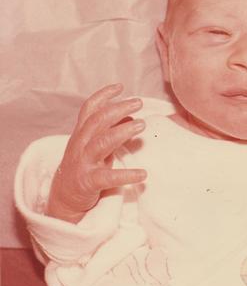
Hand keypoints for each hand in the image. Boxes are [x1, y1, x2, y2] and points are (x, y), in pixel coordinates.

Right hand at [47, 83, 146, 222]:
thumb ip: (111, 129)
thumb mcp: (96, 145)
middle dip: (118, 109)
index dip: (103, 95)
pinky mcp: (88, 182)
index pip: (89, 109)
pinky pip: (108, 177)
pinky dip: (126, 175)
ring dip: (123, 131)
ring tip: (142, 124)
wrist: (64, 198)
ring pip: (101, 143)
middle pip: (97, 121)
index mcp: (81, 133)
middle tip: (139, 102)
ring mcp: (83, 163)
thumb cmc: (85, 165)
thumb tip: (131, 115)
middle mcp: (80, 145)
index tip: (120, 87)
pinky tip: (143, 174)